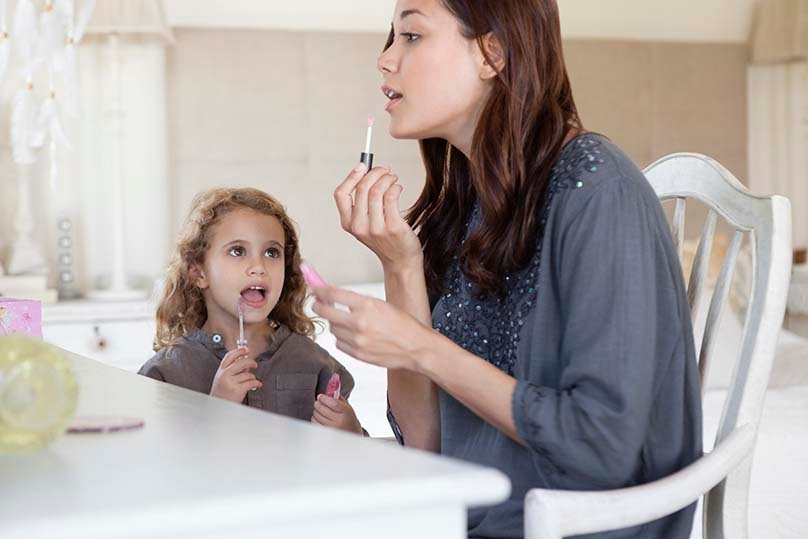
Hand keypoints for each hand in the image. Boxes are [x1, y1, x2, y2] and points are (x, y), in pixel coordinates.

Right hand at [210, 347, 262, 402]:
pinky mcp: (238, 390)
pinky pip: (251, 382)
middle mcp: (225, 375)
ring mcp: (231, 382)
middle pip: (241, 362)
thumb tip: (244, 361)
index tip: (246, 349)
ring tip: (251, 381)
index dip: (239, 351)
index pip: (230, 356)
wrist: (218, 407)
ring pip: (247, 374)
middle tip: (254, 364)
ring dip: (252, 377)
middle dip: (250, 362)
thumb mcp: (222, 379)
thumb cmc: (221, 394)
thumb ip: (230, 370)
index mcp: (220, 371)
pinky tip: (257, 384)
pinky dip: (257, 383)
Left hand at [311, 286, 435, 371]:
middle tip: (317, 303)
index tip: (314, 288)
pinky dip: (341, 338)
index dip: (319, 290)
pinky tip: (352, 335)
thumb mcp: (381, 304)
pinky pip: (339, 343)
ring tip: (344, 320)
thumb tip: (334, 294)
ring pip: (332, 328)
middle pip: (325, 312)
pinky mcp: (357, 354)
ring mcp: (357, 340)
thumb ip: (357, 300)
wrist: (416, 347)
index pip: (333, 294)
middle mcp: (359, 322)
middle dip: (318, 306)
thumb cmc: (403, 325)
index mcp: (367, 305)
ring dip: (334, 322)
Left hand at [311, 394, 363, 433]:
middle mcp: (339, 421)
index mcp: (346, 412)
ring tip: (319, 410)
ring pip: (317, 416)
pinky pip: (314, 423)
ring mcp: (332, 428)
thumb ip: (338, 398)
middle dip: (317, 404)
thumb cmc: (348, 418)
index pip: (333, 403)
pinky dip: (314, 418)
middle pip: (322, 409)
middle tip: (318, 402)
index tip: (320, 396)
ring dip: (316, 411)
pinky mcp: (326, 433)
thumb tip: (329, 388)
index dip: (324, 398)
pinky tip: (318, 417)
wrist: (352, 433)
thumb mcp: (347, 407)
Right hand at [334, 164, 422, 270]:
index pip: (341, 194)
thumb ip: (363, 202)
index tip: (363, 166)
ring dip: (387, 179)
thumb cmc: (385, 238)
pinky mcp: (392, 227)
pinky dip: (395, 187)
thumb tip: (366, 170)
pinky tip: (398, 188)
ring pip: (377, 191)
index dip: (351, 176)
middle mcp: (359, 227)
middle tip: (385, 170)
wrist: (400, 260)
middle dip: (375, 173)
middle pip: (361, 188)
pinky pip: (391, 197)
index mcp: (348, 224)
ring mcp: (375, 228)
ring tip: (393, 178)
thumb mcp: (366, 223)